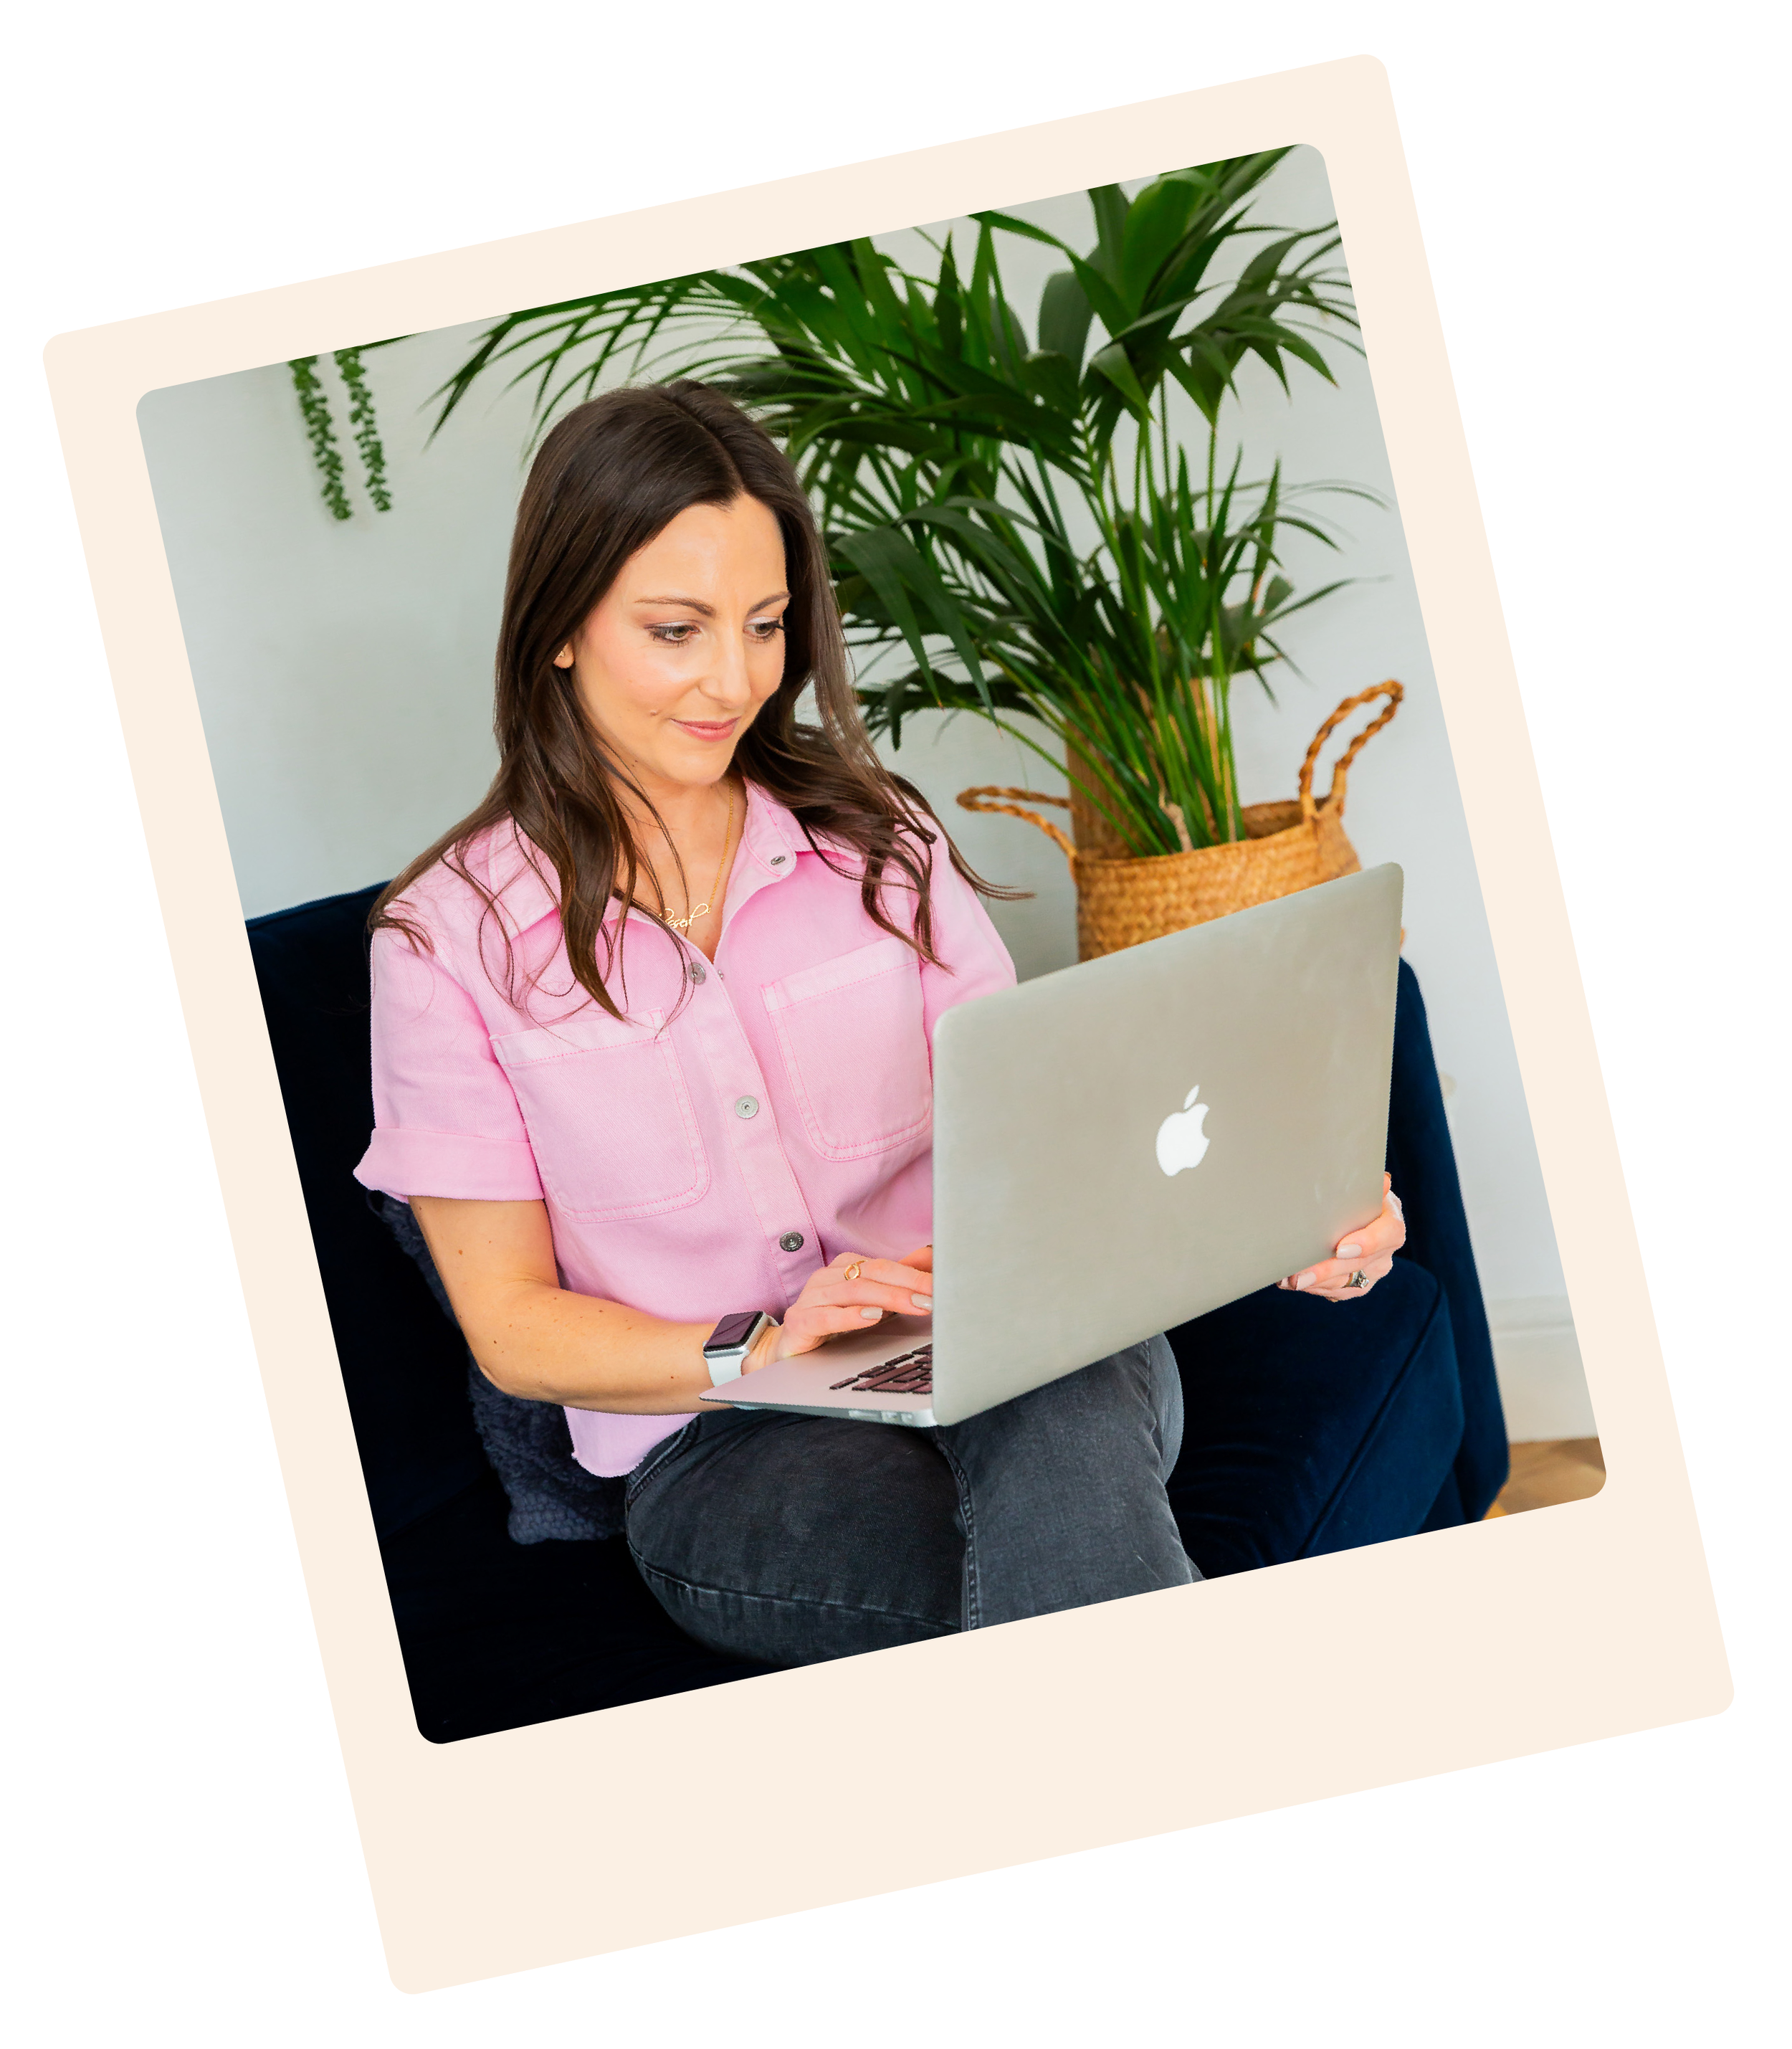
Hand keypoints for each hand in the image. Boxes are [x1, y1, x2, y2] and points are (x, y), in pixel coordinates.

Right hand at [746, 1245, 933, 1369]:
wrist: (789, 1350)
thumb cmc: (834, 1324)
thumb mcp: (870, 1302)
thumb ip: (897, 1281)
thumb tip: (931, 1260)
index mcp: (845, 1267)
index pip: (884, 1265)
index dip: (915, 1274)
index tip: (943, 1284)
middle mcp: (827, 1277)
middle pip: (872, 1274)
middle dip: (908, 1284)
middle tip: (936, 1296)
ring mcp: (811, 1298)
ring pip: (853, 1291)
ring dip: (888, 1298)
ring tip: (915, 1305)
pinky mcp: (799, 1323)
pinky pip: (826, 1317)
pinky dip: (850, 1316)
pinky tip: (871, 1317)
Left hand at [1277, 1176, 1405, 1302]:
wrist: (1346, 1212)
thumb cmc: (1349, 1196)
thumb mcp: (1358, 1186)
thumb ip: (1366, 1185)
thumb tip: (1383, 1181)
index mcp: (1391, 1220)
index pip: (1390, 1233)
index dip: (1368, 1242)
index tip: (1341, 1248)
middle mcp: (1386, 1250)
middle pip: (1361, 1264)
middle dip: (1328, 1270)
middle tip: (1300, 1275)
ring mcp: (1373, 1270)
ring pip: (1349, 1284)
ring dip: (1317, 1284)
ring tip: (1289, 1280)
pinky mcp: (1358, 1283)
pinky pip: (1338, 1292)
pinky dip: (1315, 1288)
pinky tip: (1291, 1283)